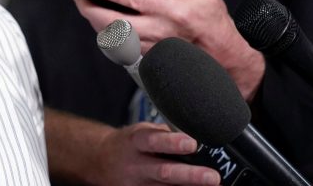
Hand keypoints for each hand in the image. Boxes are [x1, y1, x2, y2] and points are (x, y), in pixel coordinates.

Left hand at [72, 0, 264, 99]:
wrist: (223, 59)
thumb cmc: (214, 25)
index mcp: (171, 11)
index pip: (132, 0)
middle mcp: (157, 30)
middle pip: (113, 22)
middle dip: (89, 9)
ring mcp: (150, 46)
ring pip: (112, 37)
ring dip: (95, 22)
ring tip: (86, 7)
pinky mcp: (148, 57)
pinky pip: (119, 48)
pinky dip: (106, 35)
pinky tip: (101, 24)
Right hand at [90, 122, 220, 185]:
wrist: (100, 160)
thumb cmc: (128, 144)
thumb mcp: (142, 131)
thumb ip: (165, 134)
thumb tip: (194, 134)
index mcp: (136, 142)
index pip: (154, 141)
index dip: (172, 142)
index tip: (192, 143)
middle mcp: (136, 165)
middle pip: (164, 171)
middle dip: (189, 175)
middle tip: (212, 177)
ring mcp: (136, 185)